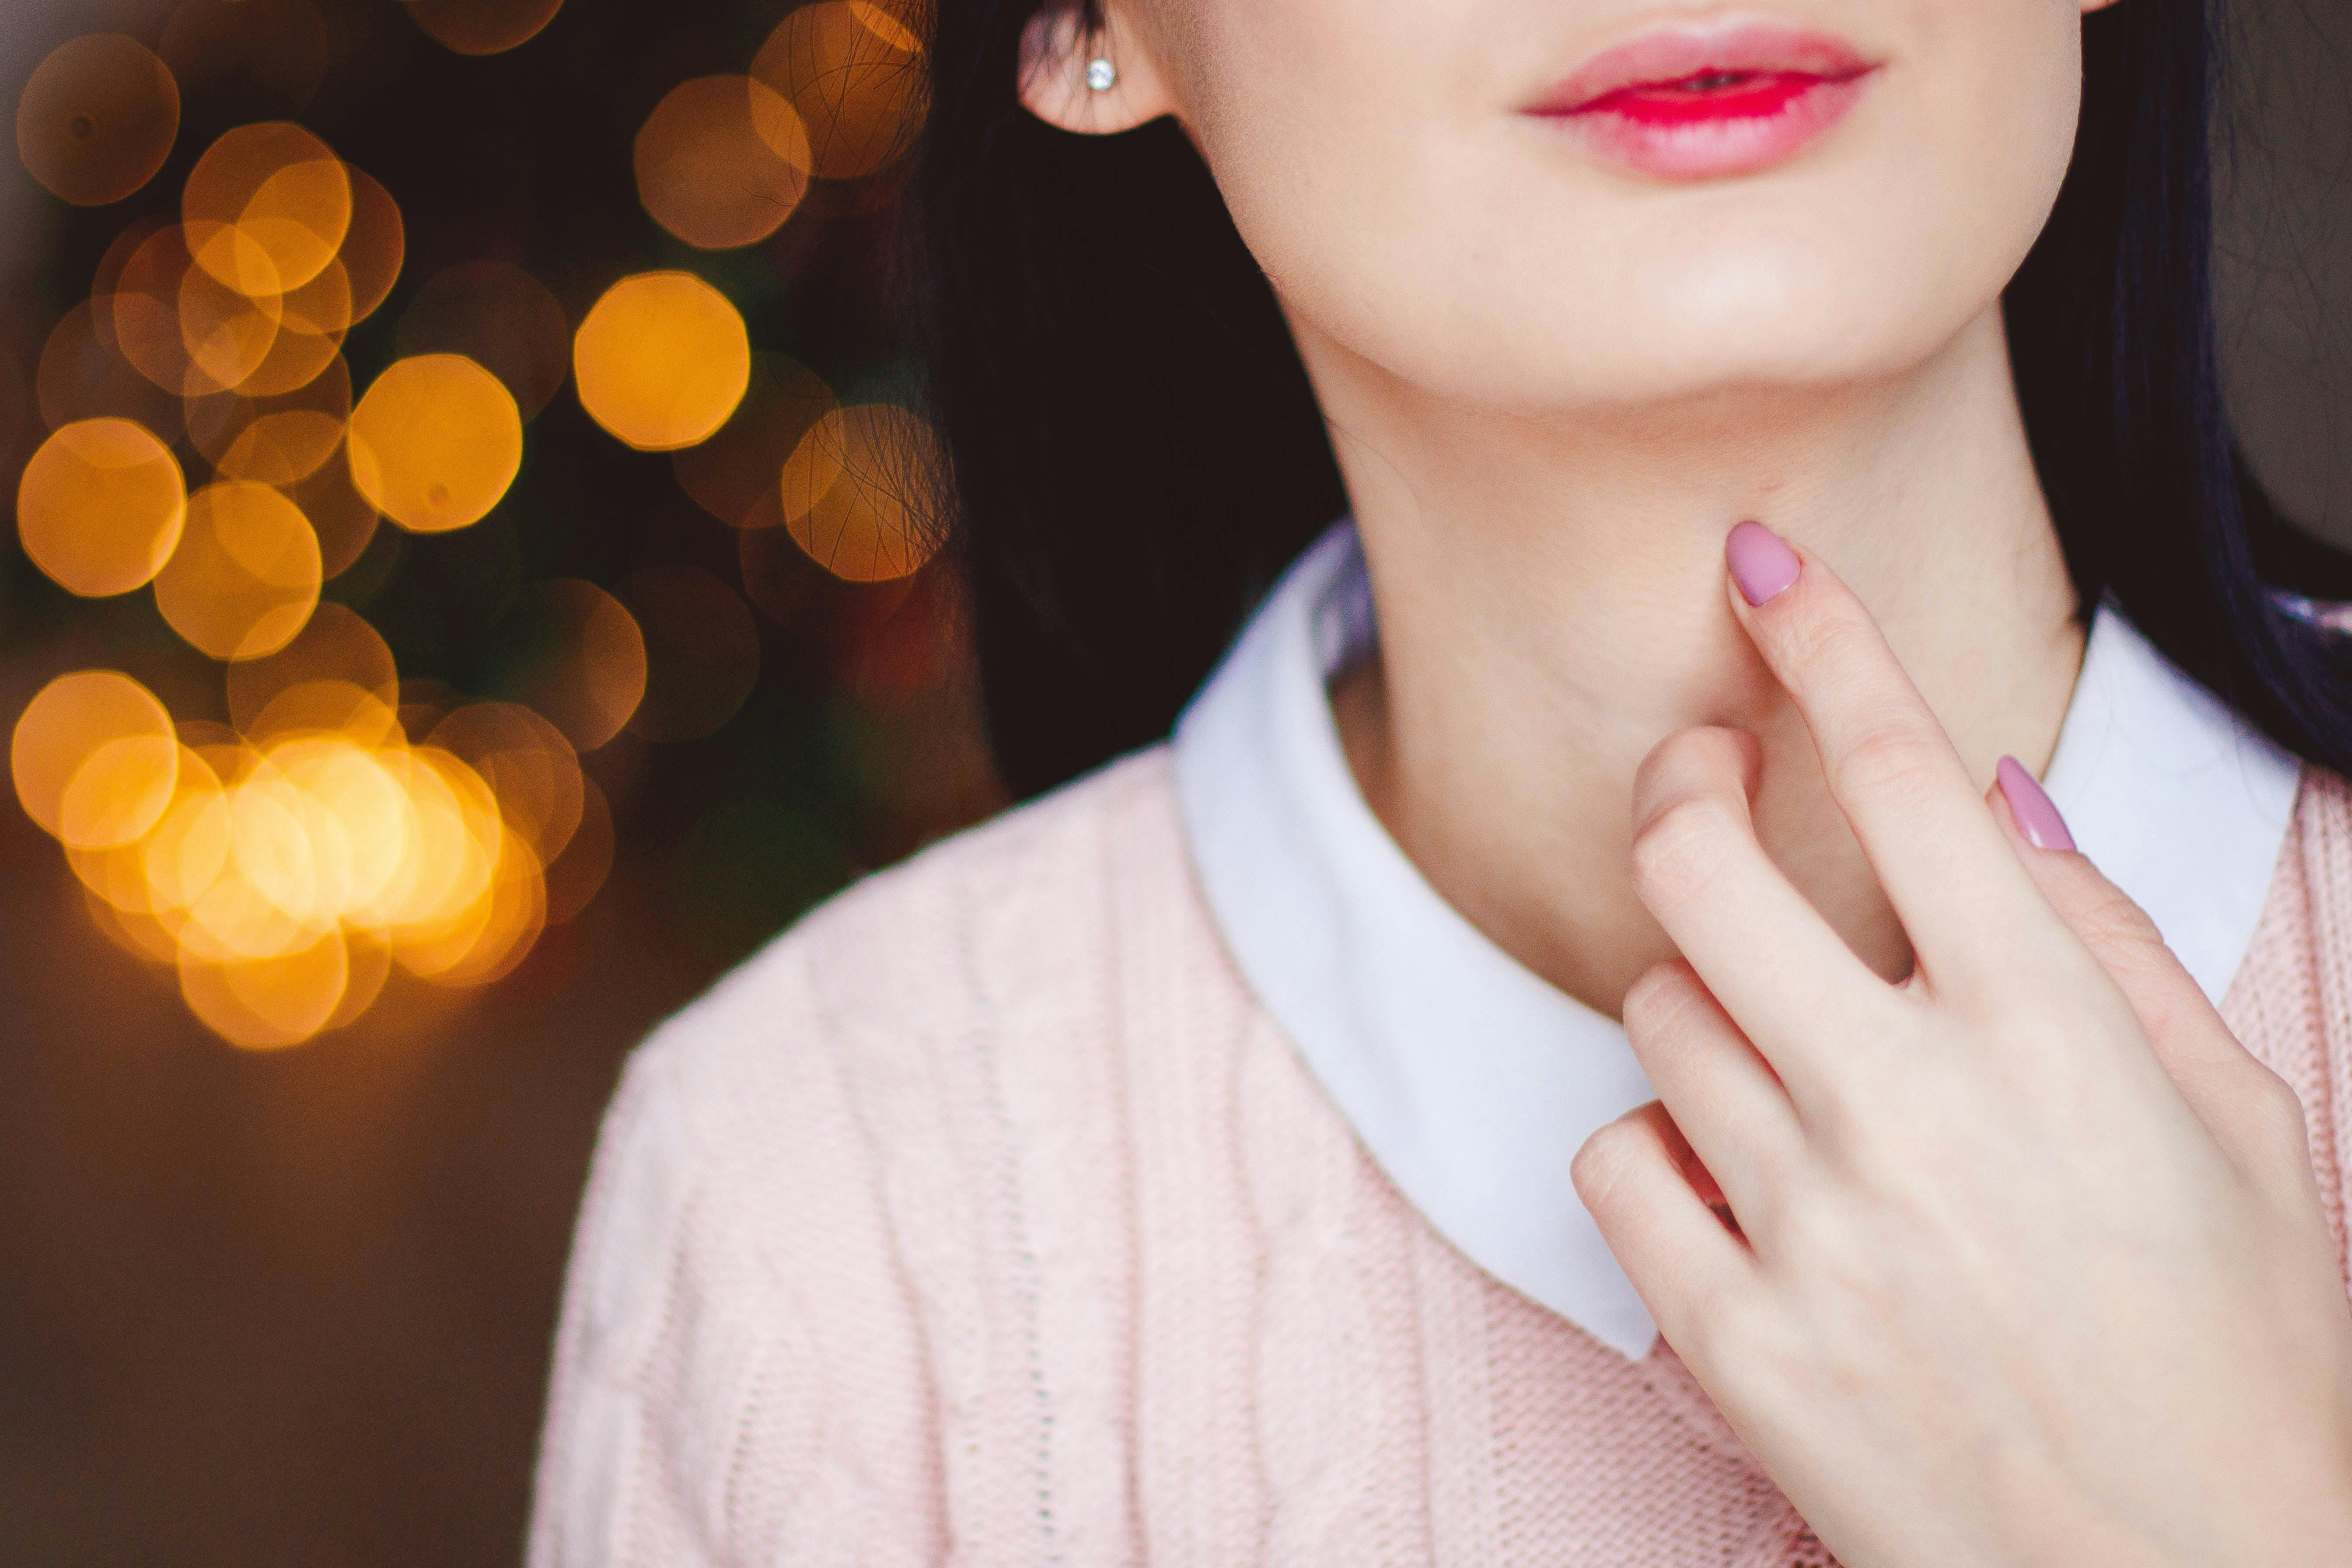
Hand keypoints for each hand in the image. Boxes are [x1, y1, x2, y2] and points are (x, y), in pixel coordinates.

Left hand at [1570, 521, 2351, 1567]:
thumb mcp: (2244, 1132)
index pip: (1899, 774)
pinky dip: (1659, 1152)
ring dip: (1703, 1000)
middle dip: (1679, 780)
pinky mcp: (1733, 1341)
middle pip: (1698, 863)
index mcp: (2052, 1040)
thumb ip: (2114, 944)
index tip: (1757, 567)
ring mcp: (1805, 1229)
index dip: (1820, 639)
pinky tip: (1739, 1185)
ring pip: (1654, 1014)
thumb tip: (1999, 794)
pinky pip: (1615, 1166)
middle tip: (1699, 771)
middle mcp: (1908, 1112)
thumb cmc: (2247, 1363)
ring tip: (1784, 1056)